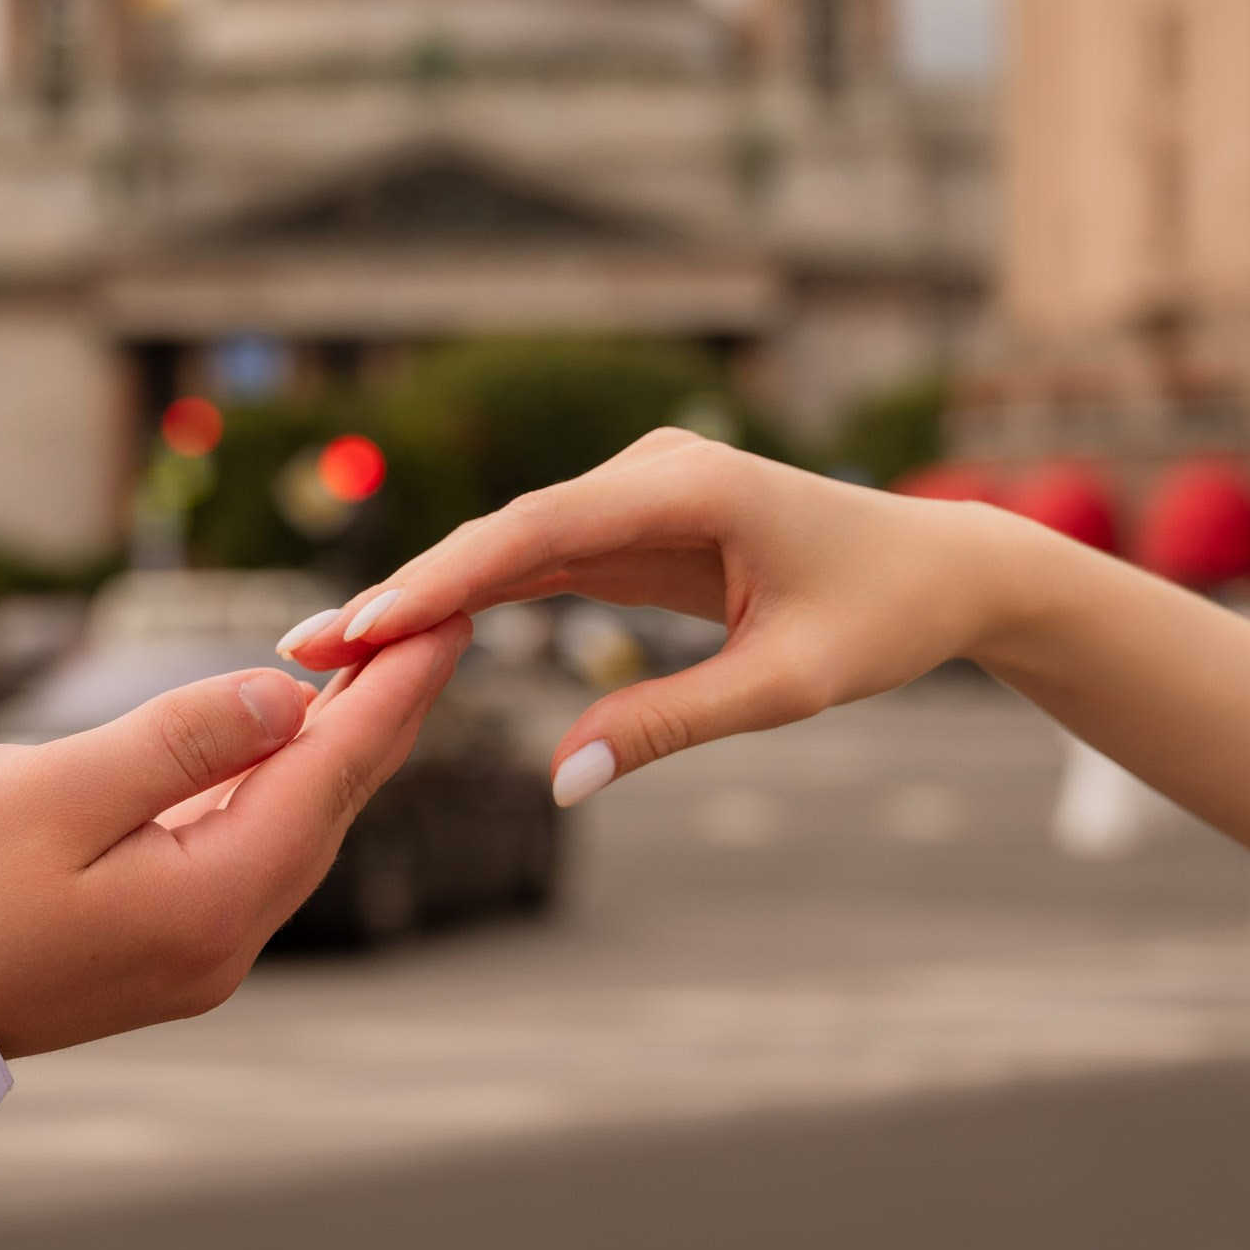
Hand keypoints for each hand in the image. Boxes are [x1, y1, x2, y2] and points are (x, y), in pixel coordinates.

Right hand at [0, 624, 468, 1054]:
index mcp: (212, 898)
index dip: (397, 686)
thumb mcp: (52, 791)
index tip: (456, 614)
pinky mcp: (161, 943)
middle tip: (438, 619)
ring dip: (334, 741)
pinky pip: (247, 844)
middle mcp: (226, 936)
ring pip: (294, 824)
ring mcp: (196, 949)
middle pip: (332, 799)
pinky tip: (285, 733)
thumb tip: (285, 696)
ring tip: (380, 661)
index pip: (335, 770)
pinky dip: (275, 779)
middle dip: (383, 707)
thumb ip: (178, 741)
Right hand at [276, 433, 1023, 801]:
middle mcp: (648, 469)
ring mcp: (635, 492)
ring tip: (328, 650)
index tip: (365, 622)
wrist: (942, 569)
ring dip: (424, 597)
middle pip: (503, 533)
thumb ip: (670, 725)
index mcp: (687, 485)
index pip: (536, 532)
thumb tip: (561, 781)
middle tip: (307, 649)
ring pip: (509, 547)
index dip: (442, 579)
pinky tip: (400, 638)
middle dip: (405, 592)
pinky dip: (472, 599)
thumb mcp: (785, 686)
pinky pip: (538, 562)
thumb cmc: (880, 619)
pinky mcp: (632, 523)